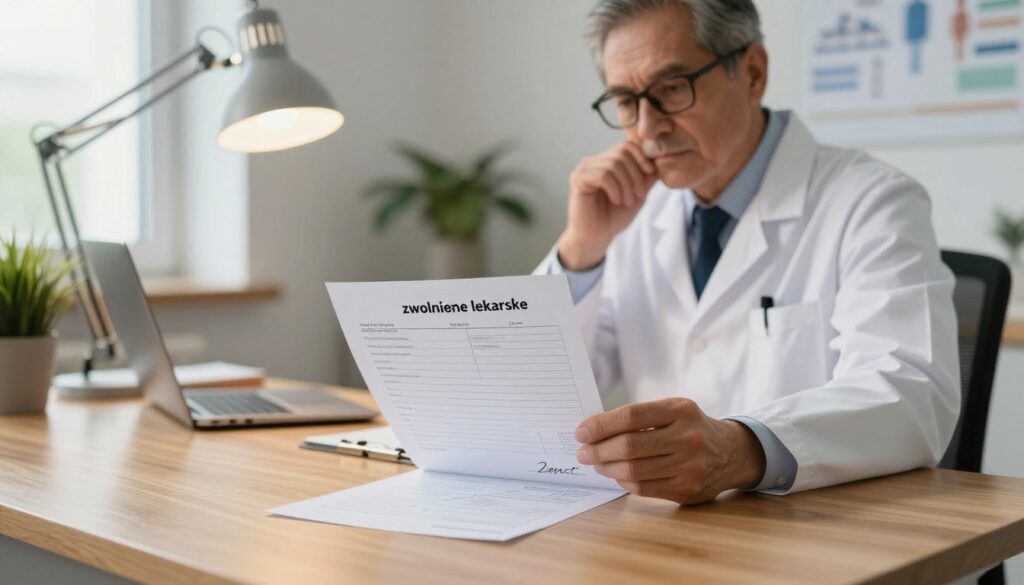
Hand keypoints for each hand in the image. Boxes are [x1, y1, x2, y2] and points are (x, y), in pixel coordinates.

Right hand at [558, 141, 657, 270]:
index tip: (651, 174)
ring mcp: (585, 169)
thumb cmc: (614, 217)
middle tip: (639, 194)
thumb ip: (647, 176)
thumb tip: (661, 159)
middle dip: (636, 174)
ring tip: (627, 201)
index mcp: (608, 161)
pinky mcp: (578, 179)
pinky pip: (603, 175)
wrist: (597, 238)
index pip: (628, 145)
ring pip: (614, 164)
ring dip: (627, 184)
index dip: (643, 156)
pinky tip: (616, 200)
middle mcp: (595, 161)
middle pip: (623, 152)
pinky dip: (615, 189)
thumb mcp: (638, 193)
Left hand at [574, 398, 766, 504]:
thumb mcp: (674, 411)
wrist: (732, 453)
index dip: (601, 425)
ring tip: (596, 464)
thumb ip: (640, 417)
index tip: (581, 432)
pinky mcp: (687, 489)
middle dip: (598, 450)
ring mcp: (689, 466)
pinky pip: (644, 488)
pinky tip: (616, 475)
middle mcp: (687, 437)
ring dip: (607, 468)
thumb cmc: (691, 428)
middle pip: (629, 445)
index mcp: (680, 410)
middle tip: (583, 452)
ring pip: (634, 470)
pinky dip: (624, 481)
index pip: (631, 416)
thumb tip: (595, 429)